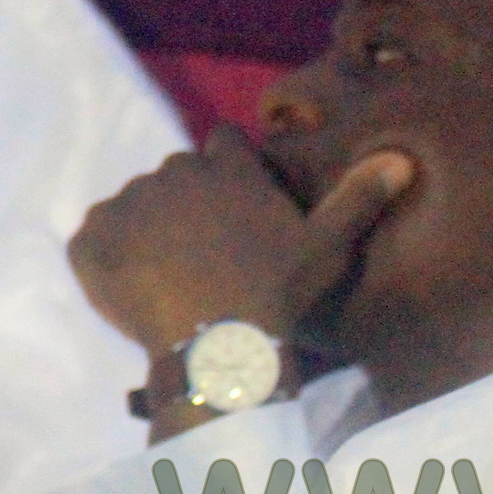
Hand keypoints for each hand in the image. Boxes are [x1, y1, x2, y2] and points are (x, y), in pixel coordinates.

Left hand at [68, 127, 411, 358]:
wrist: (218, 350)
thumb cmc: (279, 296)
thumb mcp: (327, 248)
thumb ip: (357, 198)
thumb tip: (402, 159)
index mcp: (227, 166)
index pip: (222, 143)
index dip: (229, 173)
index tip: (239, 213)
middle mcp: (173, 172)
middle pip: (176, 176)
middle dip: (187, 206)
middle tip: (207, 258)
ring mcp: (127, 204)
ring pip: (135, 207)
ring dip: (147, 232)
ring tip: (172, 280)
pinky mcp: (90, 239)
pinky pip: (94, 238)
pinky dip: (108, 259)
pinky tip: (137, 289)